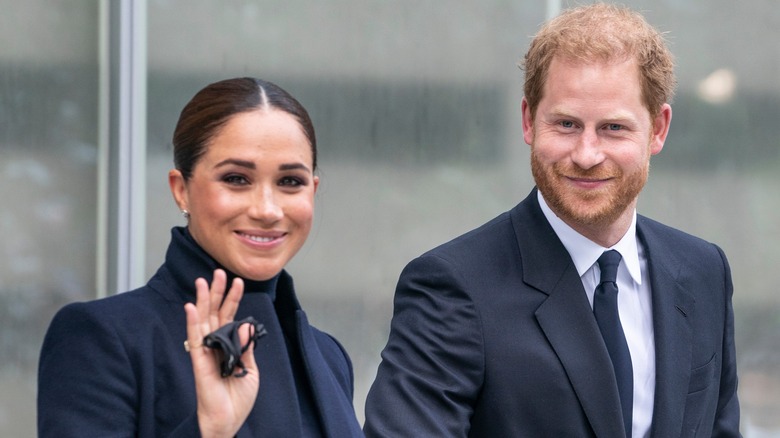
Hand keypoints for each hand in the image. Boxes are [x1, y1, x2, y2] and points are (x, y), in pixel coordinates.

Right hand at [184, 269, 258, 437]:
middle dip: (217, 292)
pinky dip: (192, 322)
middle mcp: (215, 345)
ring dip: (203, 300)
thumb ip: (247, 346)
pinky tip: (190, 307)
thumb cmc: (238, 398)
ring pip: (203, 320)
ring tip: (204, 281)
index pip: (230, 316)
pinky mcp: (199, 362)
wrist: (229, 420)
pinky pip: (195, 339)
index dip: (233, 299)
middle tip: (218, 272)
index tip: (238, 281)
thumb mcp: (251, 368)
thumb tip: (245, 324)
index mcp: (229, 345)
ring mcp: (206, 352)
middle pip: (215, 313)